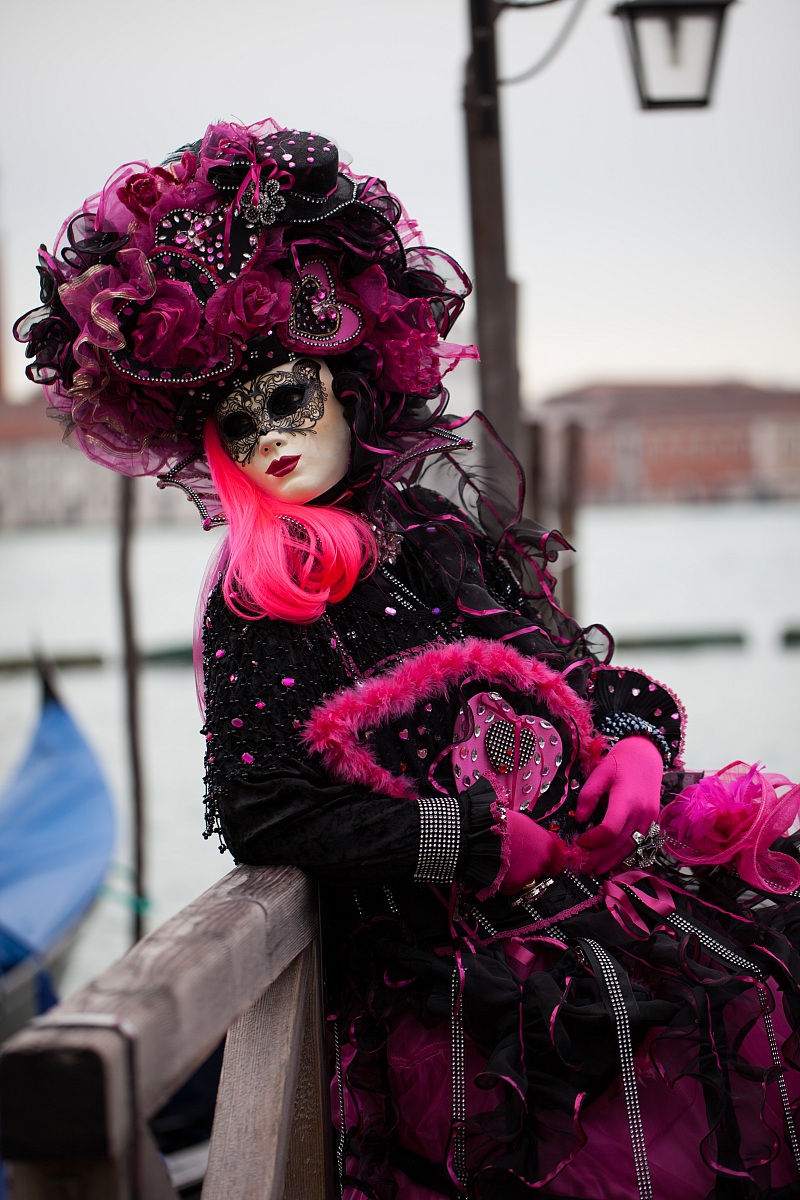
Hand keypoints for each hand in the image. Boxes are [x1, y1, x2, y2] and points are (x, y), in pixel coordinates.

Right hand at [499, 810, 564, 893]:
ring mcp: (529, 875)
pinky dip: (509, 878)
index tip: (543, 858)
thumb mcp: (525, 823)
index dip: (550, 859)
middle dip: (534, 864)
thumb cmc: (504, 825)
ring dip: (521, 871)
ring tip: (509, 859)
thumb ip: (536, 836)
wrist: (484, 836)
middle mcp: (542, 862)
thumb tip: (537, 839)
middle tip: (522, 856)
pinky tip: (502, 867)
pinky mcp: (515, 885)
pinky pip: (515, 883)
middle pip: (542, 869)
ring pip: (529, 876)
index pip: (558, 861)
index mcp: (548, 846)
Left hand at [573, 737, 662, 874]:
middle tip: (582, 866)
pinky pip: (639, 844)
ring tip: (595, 870)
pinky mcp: (652, 822)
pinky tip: (613, 862)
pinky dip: (625, 855)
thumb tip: (580, 819)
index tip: (579, 840)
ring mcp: (649, 819)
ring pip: (631, 848)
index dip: (593, 840)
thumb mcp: (600, 773)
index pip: (610, 830)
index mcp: (626, 800)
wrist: (647, 755)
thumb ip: (588, 797)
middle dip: (599, 858)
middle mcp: (641, 813)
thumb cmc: (621, 762)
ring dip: (613, 861)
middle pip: (619, 844)